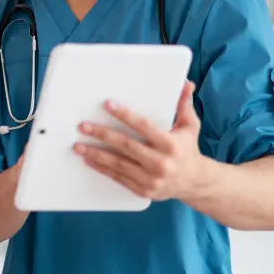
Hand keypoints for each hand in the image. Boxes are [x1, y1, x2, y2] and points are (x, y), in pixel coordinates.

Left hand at [74, 81, 208, 201]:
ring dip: (96, 153)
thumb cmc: (188, 149)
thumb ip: (184, 104)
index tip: (108, 105)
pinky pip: (118, 177)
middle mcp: (160, 163)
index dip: (125, 115)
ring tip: (78, 145)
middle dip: (102, 134)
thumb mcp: (190, 126)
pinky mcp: (143, 190)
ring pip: (118, 163)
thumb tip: (185, 83)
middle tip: (83, 126)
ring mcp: (151, 179)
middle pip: (126, 145)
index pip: (144, 126)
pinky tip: (89, 159)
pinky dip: (102, 168)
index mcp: (170, 144)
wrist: (194, 183)